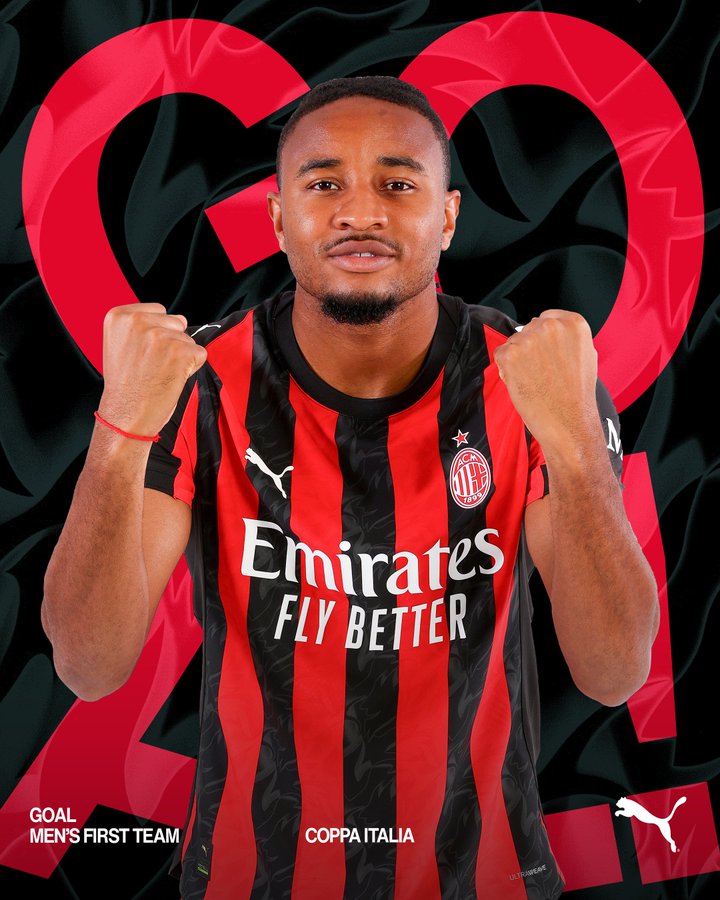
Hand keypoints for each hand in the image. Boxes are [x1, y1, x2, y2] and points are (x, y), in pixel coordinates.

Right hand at [98, 303, 206, 436]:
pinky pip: (200, 353)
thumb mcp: (120, 344)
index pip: (159, 310)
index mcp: (119, 316)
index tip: (143, 352)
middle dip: (171, 342)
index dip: (157, 332)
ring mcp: (159, 336)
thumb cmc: (125, 386)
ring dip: (181, 356)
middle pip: (176, 322)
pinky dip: (192, 368)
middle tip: (152, 366)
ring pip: (188, 339)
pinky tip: (171, 378)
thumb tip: (182, 319)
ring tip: (159, 373)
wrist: (126, 416)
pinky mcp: (180, 351)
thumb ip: (144, 326)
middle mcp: (138, 321)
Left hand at [493, 309, 598, 452]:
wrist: (569, 421)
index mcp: (573, 323)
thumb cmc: (578, 394)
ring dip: (518, 358)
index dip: (543, 337)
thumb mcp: (586, 355)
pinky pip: (500, 354)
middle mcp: (551, 326)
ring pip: (514, 342)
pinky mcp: (510, 354)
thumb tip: (549, 331)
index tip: (545, 351)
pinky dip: (506, 368)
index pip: (547, 318)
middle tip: (541, 371)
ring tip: (534, 380)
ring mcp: (529, 339)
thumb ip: (567, 339)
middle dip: (530, 348)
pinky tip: (522, 382)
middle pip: (529, 329)